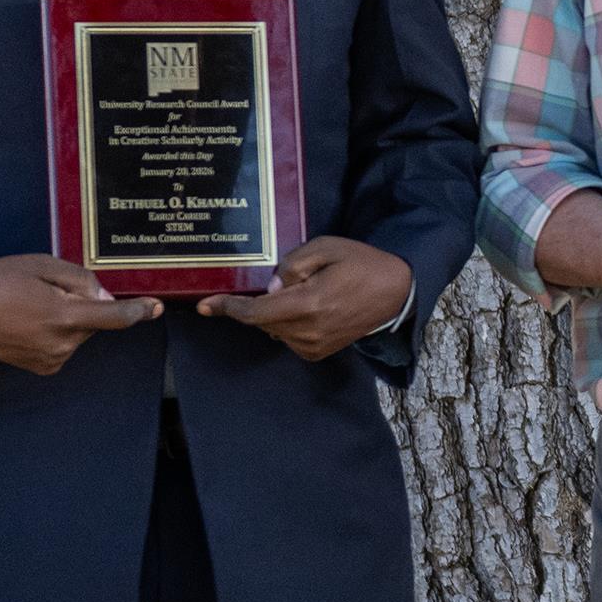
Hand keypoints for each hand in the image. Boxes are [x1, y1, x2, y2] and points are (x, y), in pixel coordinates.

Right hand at [0, 254, 160, 375]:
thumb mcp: (41, 265)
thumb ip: (79, 280)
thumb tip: (104, 296)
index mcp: (65, 316)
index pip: (114, 317)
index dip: (138, 311)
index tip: (155, 308)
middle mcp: (62, 344)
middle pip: (93, 321)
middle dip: (81, 305)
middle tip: (46, 291)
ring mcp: (52, 359)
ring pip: (78, 334)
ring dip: (67, 320)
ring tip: (31, 306)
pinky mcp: (42, 367)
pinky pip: (64, 346)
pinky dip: (56, 333)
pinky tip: (29, 322)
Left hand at [200, 235, 414, 361]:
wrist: (395, 293)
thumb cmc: (361, 264)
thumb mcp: (325, 248)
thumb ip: (292, 265)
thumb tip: (270, 288)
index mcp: (309, 304)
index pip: (256, 313)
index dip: (228, 308)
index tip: (205, 305)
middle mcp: (309, 331)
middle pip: (261, 322)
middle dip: (257, 303)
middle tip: (283, 282)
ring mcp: (314, 346)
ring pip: (272, 330)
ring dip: (273, 313)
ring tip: (304, 292)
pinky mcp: (318, 353)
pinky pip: (286, 338)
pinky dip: (285, 323)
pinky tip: (306, 308)